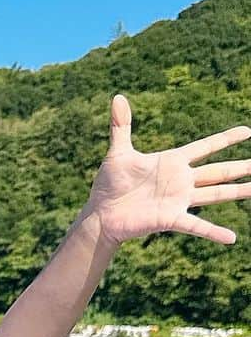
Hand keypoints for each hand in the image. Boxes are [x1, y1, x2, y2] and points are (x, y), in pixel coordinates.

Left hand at [84, 94, 249, 245]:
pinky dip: (214, 232)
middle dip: (241, 167)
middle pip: (218, 171)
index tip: (247, 130)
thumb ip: (121, 126)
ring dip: (238, 192)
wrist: (101, 214)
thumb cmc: (109, 185)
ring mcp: (178, 200)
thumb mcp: (118, 153)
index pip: (206, 146)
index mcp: (172, 162)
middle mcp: (180, 181)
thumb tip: (117, 97)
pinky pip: (197, 226)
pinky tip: (231, 238)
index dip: (226, 138)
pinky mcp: (170, 219)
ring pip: (215, 194)